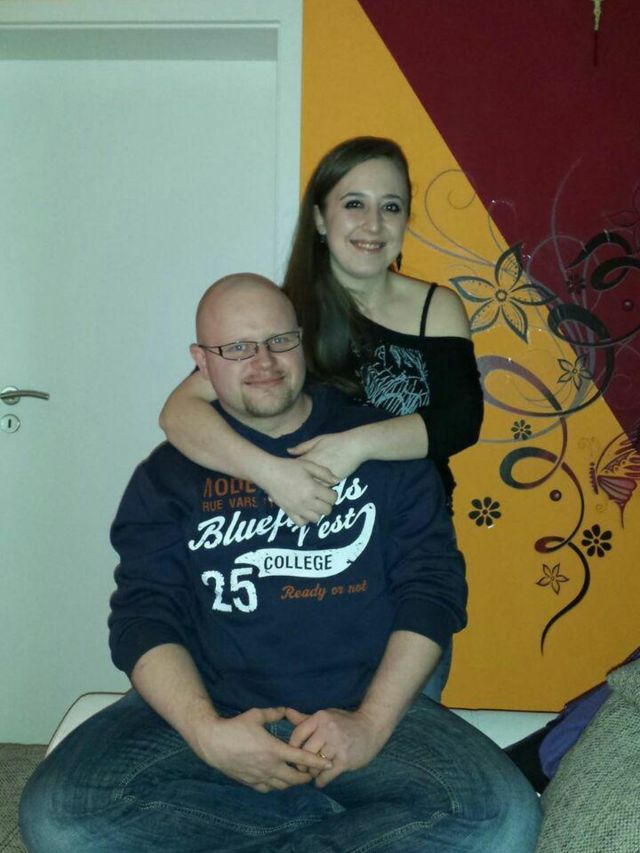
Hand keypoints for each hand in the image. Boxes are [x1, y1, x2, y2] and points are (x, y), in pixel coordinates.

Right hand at [194, 707, 331, 792]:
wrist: (213, 742)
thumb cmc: (235, 727)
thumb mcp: (256, 715)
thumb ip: (274, 713)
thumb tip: (285, 709)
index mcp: (274, 749)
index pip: (301, 758)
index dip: (316, 762)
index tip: (328, 763)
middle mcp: (270, 766)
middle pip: (294, 778)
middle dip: (306, 776)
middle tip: (312, 772)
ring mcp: (259, 776)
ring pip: (282, 786)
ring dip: (292, 782)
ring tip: (296, 776)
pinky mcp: (249, 782)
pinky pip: (268, 789)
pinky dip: (276, 786)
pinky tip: (277, 780)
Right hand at [262, 457, 338, 526]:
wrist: (269, 473)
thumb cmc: (289, 467)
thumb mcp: (308, 465)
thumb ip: (324, 473)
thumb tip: (337, 480)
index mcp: (312, 489)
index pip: (332, 498)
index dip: (333, 494)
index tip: (328, 490)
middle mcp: (306, 501)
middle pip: (327, 510)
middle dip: (327, 504)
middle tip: (321, 497)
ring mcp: (297, 509)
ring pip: (316, 519)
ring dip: (317, 512)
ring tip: (313, 504)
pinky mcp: (289, 513)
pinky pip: (301, 523)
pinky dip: (305, 519)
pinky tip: (304, 510)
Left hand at [286, 707, 388, 787]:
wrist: (372, 727)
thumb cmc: (345, 722)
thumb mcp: (326, 716)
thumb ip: (305, 718)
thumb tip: (286, 712)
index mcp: (321, 718)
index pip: (298, 734)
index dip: (293, 747)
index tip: (294, 754)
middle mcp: (327, 730)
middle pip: (305, 752)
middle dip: (302, 763)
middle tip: (303, 768)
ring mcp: (337, 745)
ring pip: (315, 765)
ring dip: (312, 772)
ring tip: (313, 774)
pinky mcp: (345, 760)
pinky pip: (326, 775)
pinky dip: (321, 781)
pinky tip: (320, 781)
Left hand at [288, 432, 365, 482]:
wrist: (355, 447)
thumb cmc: (336, 441)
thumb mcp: (318, 440)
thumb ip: (302, 447)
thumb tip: (288, 451)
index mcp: (309, 458)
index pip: (294, 468)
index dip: (289, 471)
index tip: (286, 472)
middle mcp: (315, 470)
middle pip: (300, 480)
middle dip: (295, 482)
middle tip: (290, 483)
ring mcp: (324, 478)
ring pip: (311, 487)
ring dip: (305, 488)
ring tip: (299, 489)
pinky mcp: (332, 483)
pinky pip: (321, 488)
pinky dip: (317, 489)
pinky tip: (313, 489)